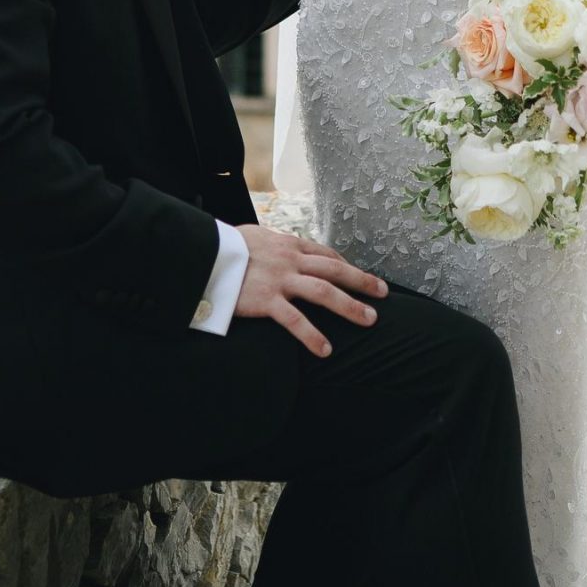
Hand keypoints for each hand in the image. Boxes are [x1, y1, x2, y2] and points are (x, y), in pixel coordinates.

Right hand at [234, 225, 387, 357]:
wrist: (202, 253)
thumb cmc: (224, 245)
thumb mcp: (254, 236)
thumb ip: (272, 243)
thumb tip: (277, 245)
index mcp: (288, 244)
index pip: (325, 253)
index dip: (345, 264)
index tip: (358, 275)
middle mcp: (290, 259)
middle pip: (335, 269)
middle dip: (362, 281)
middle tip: (383, 293)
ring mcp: (280, 279)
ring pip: (324, 291)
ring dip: (350, 306)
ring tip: (369, 320)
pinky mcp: (266, 299)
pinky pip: (295, 320)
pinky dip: (312, 335)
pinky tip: (326, 350)